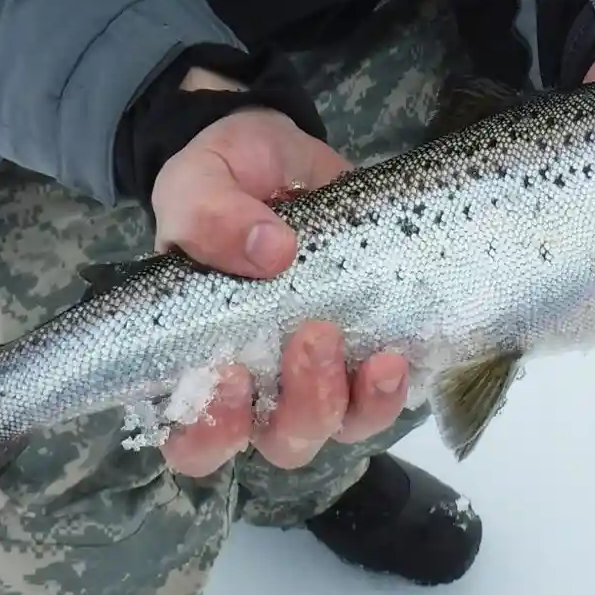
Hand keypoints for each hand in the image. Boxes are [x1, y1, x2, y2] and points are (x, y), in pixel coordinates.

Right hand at [151, 78, 408, 476]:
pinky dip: (399, 385)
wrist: (276, 153)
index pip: (193, 440)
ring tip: (379, 357)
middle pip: (283, 441)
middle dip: (305, 406)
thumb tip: (271, 251)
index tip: (229, 375)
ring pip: (344, 426)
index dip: (210, 432)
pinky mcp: (369, 349)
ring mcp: (322, 373)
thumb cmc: (222, 181)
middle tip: (313, 335)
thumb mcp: (197, 183)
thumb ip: (210, 216)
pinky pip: (390, 392)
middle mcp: (261, 384)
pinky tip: (402, 353)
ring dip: (362, 403)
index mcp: (199, 362)